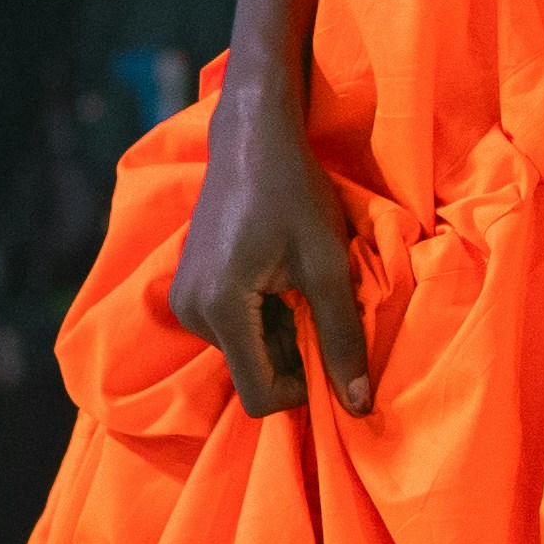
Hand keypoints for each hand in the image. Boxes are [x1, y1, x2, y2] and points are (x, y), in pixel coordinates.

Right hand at [171, 68, 369, 418]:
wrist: (252, 138)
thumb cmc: (295, 192)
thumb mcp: (329, 264)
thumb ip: (342, 337)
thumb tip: (359, 406)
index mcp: (219, 309)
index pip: (260, 395)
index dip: (303, 389)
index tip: (334, 355)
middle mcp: (191, 312)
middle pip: (253, 372)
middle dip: (296, 355)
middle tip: (324, 305)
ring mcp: (184, 300)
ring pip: (246, 351)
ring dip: (284, 333)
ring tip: (303, 284)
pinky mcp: (188, 288)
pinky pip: (233, 328)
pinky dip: (266, 317)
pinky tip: (283, 278)